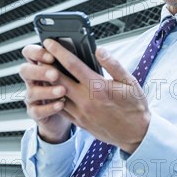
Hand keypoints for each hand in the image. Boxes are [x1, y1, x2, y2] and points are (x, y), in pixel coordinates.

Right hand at [19, 44, 71, 143]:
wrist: (73, 111)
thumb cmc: (75, 87)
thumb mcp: (76, 72)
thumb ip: (77, 62)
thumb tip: (95, 52)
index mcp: (41, 65)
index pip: (30, 53)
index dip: (37, 53)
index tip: (52, 56)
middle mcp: (33, 79)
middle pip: (25, 70)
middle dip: (40, 71)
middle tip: (55, 74)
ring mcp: (32, 96)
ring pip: (32, 92)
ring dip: (47, 90)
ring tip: (62, 90)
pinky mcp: (36, 112)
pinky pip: (37, 111)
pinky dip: (49, 107)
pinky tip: (61, 105)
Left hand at [43, 39, 149, 153]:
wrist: (136, 134)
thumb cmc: (135, 107)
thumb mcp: (131, 82)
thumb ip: (113, 65)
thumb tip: (99, 50)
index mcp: (98, 88)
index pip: (72, 65)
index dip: (58, 52)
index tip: (49, 42)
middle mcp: (86, 100)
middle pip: (58, 79)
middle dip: (47, 64)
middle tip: (40, 54)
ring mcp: (81, 113)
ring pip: (56, 95)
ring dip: (48, 81)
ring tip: (44, 69)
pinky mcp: (79, 122)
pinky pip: (60, 108)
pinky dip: (54, 97)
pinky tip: (53, 90)